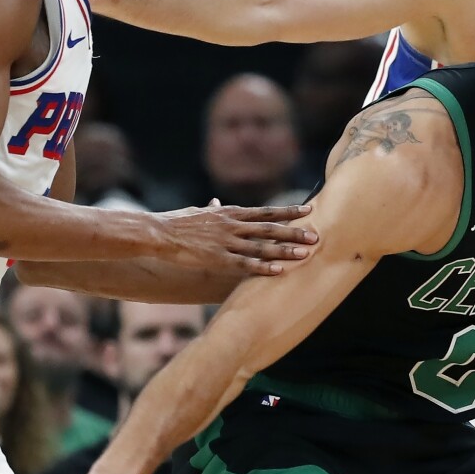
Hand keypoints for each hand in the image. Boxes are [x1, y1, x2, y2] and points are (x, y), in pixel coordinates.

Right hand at [157, 201, 316, 274]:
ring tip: (304, 254)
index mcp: (230, 213)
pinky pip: (245, 264)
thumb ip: (211, 209)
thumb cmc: (176, 222)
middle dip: (294, 232)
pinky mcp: (217, 259)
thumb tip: (215, 202)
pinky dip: (263, 268)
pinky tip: (278, 271)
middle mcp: (232, 225)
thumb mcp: (197, 212)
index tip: (308, 209)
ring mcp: (226, 242)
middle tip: (316, 235)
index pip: (265, 212)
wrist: (158, 233)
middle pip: (270, 228)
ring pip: (261, 246)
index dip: (288, 211)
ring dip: (284, 251)